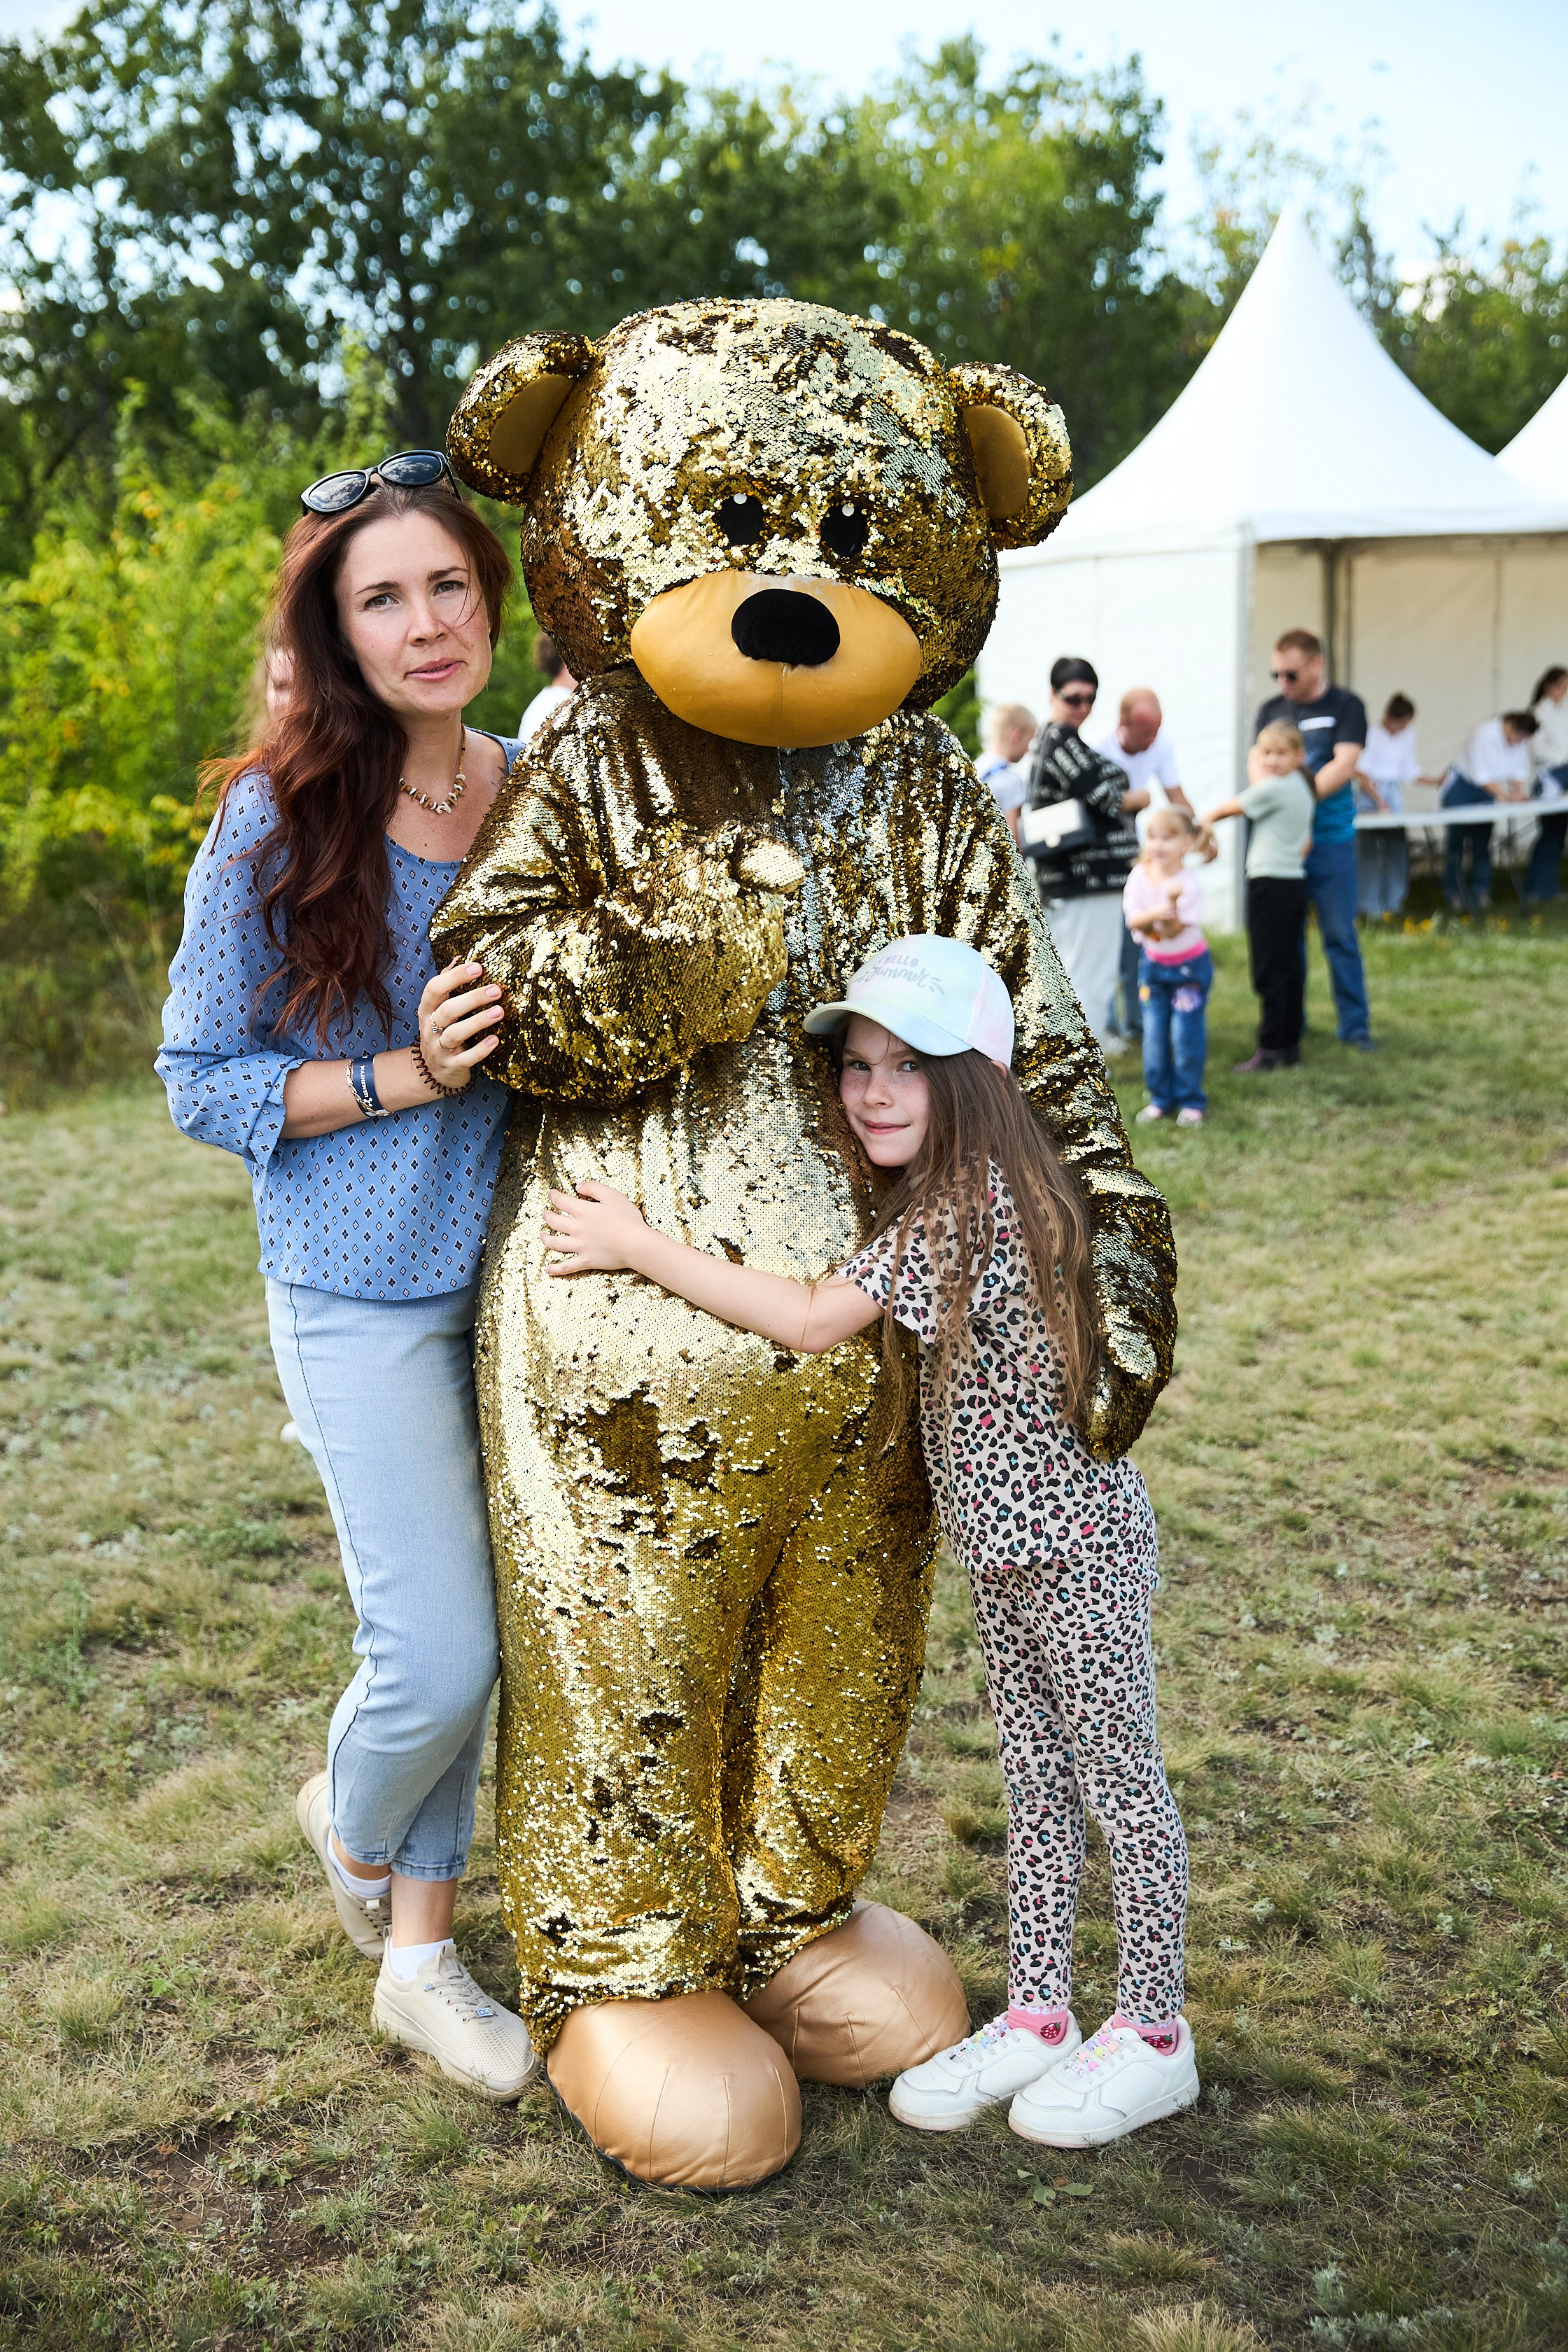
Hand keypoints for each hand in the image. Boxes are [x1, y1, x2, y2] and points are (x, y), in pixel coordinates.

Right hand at [417, 960, 502, 1090]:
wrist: (431, 1072)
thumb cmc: (441, 1032)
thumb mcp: (438, 1009)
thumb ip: (448, 984)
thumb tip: (459, 957)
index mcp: (427, 1010)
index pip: (435, 988)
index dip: (455, 976)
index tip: (478, 967)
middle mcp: (429, 1028)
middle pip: (447, 1010)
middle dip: (471, 998)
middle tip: (496, 990)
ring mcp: (439, 1049)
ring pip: (454, 1034)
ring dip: (477, 1022)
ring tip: (500, 1012)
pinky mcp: (451, 1066)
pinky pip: (465, 1059)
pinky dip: (480, 1050)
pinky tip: (495, 1040)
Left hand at [542, 1181, 647, 1274]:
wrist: (636, 1244)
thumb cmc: (627, 1219)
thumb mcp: (613, 1195)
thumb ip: (593, 1188)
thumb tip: (578, 1187)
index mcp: (583, 1211)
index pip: (562, 1201)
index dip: (554, 1196)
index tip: (551, 1194)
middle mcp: (577, 1229)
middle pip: (555, 1222)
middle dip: (547, 1216)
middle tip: (544, 1213)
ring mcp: (580, 1246)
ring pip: (556, 1243)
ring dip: (546, 1239)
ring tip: (542, 1236)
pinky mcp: (586, 1261)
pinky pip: (567, 1266)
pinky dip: (555, 1269)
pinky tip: (547, 1269)